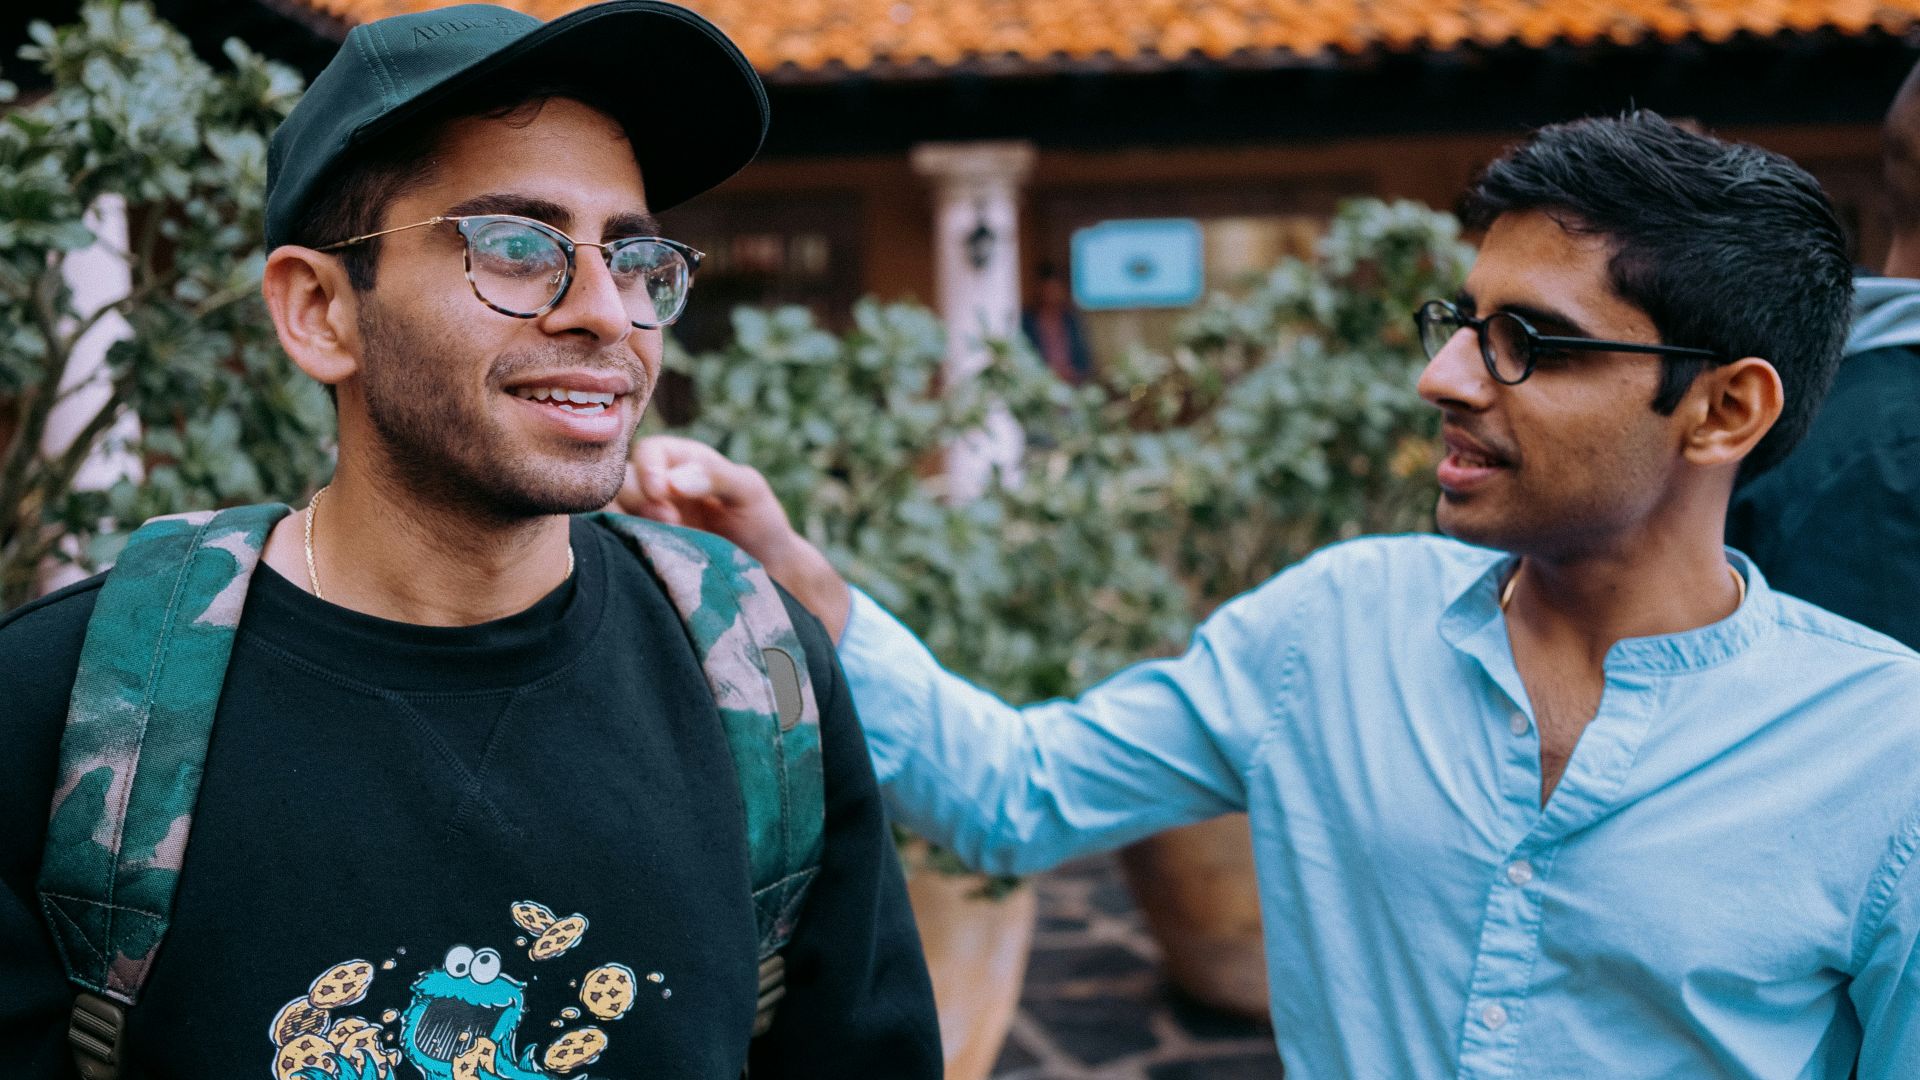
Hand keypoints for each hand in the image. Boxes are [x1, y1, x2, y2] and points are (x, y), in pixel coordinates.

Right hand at [614, 435, 851, 639]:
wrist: (766, 573)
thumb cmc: (760, 523)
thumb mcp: (749, 492)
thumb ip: (716, 477)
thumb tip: (672, 481)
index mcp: (680, 462)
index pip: (648, 451)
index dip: (647, 469)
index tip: (661, 493)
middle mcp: (656, 489)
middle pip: (620, 482)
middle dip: (637, 500)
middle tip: (670, 524)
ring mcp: (644, 522)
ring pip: (608, 514)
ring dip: (624, 526)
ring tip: (659, 544)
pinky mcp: (641, 552)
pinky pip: (615, 546)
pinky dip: (621, 550)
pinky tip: (647, 560)